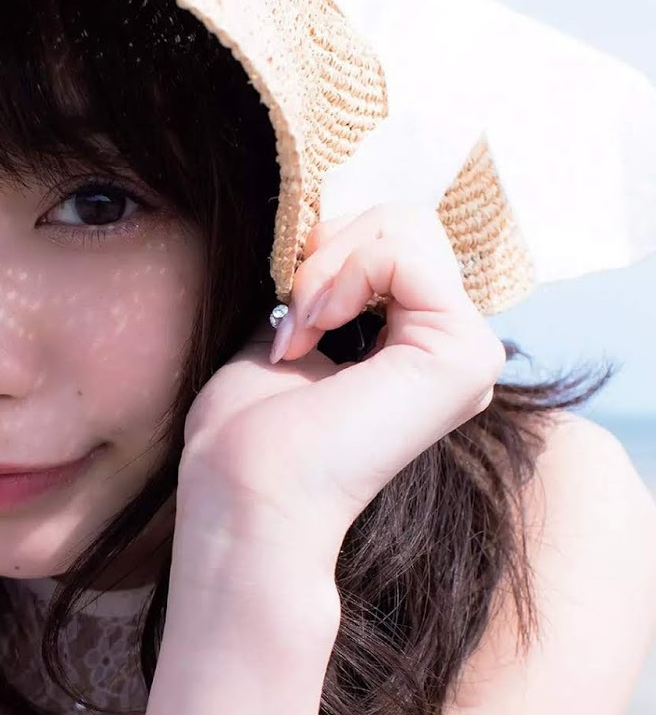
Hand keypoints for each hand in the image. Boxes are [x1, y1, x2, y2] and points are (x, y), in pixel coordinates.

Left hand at [178, 205, 507, 549]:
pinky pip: (404, 253)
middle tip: (292, 318)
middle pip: (408, 222)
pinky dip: (344, 276)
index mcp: (417, 350)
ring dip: (329, 265)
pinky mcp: (466, 356)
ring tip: (301, 329)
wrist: (245, 492)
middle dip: (330, 249)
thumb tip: (330, 235)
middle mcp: (452, 353)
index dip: (329, 253)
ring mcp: (468, 355)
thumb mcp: (286, 334)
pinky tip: (317, 332)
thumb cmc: (246, 434)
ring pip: (408, 227)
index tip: (286, 315)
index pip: (395, 241)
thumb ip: (324, 290)